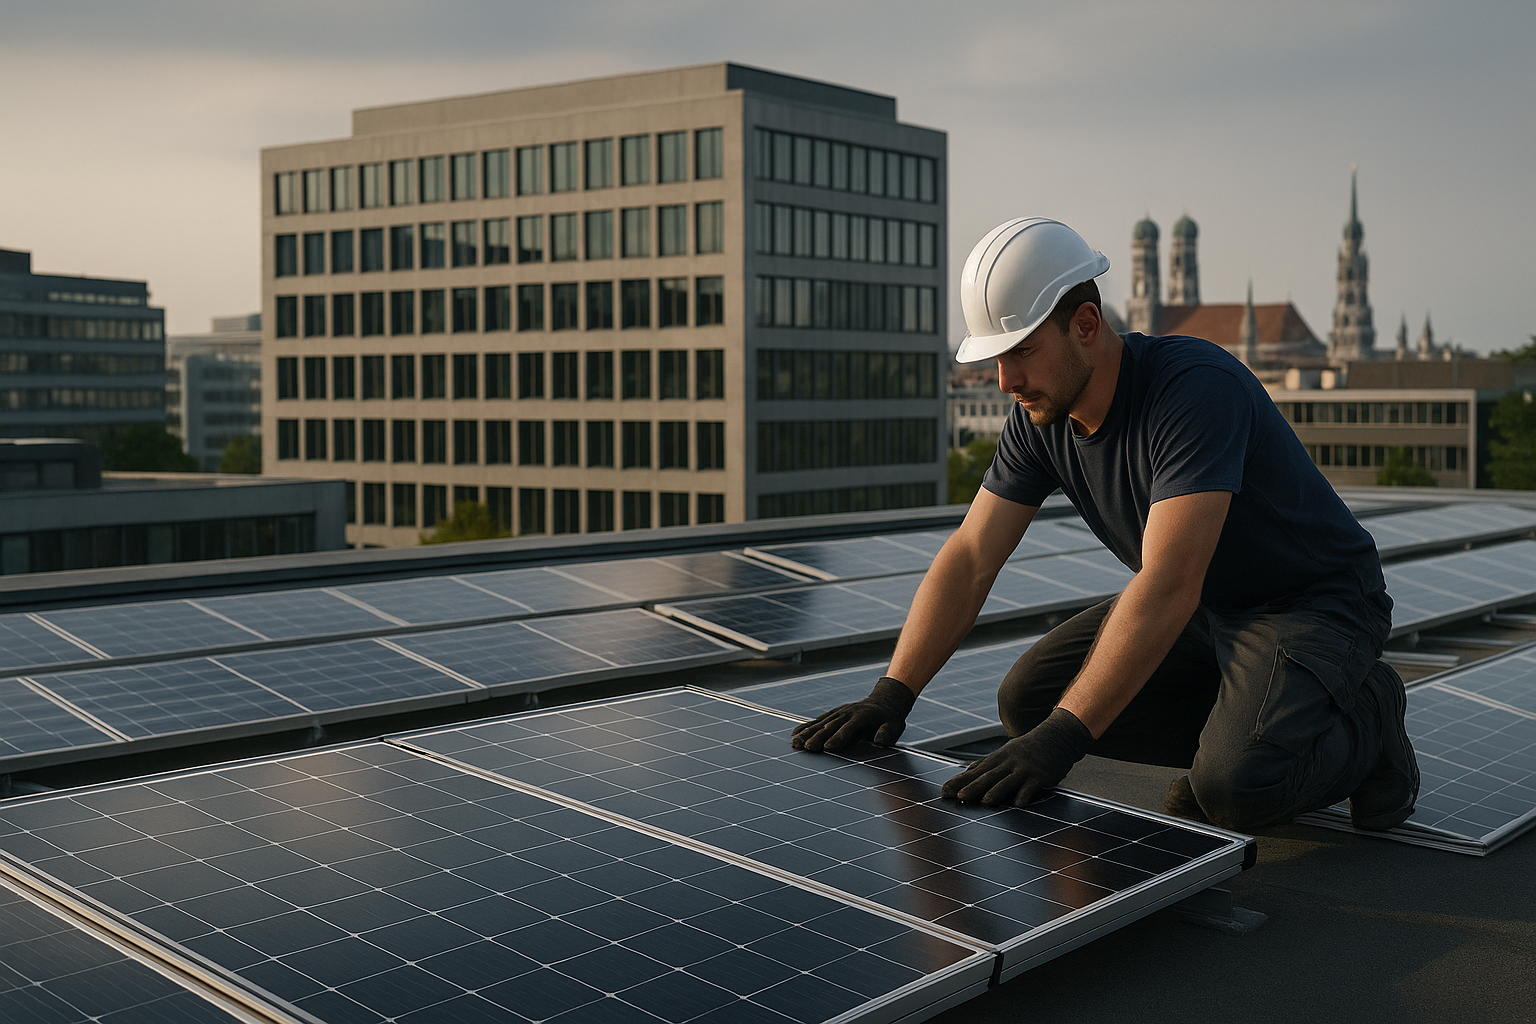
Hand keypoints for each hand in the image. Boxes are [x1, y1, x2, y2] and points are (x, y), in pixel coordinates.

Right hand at [791, 677, 916, 751]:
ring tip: (795, 744)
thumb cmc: (889, 720)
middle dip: (818, 737)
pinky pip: (817, 721)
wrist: (884, 702)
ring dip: (807, 733)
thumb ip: (887, 733)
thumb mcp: (894, 726)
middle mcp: (847, 713)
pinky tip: (794, 734)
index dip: (839, 737)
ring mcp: (838, 713)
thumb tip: (880, 742)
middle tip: (806, 747)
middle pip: (830, 726)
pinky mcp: (832, 715)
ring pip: (820, 723)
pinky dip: (806, 727)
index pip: (848, 728)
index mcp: (862, 717)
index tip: (828, 747)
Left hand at [941, 707, 1092, 805]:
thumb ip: (987, 765)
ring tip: (985, 802)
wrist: (1056, 737)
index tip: (943, 792)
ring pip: (1008, 781)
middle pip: (988, 777)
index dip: (959, 781)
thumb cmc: (1027, 749)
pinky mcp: (1040, 776)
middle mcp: (1008, 763)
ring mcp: (1024, 770)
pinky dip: (1025, 794)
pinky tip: (1018, 804)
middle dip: (973, 787)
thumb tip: (965, 772)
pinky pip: (1031, 787)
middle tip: (959, 797)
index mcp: (997, 759)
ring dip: (996, 791)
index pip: (974, 772)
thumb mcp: (1005, 753)